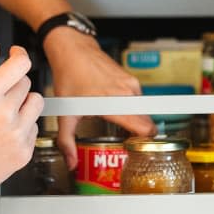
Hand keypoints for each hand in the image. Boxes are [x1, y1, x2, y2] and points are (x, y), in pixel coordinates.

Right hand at [0, 44, 43, 211]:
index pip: (21, 64)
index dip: (19, 54)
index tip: (15, 54)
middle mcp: (5, 115)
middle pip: (26, 82)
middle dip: (12, 83)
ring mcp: (18, 135)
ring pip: (36, 103)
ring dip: (23, 102)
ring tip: (1, 114)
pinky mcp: (25, 152)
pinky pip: (34, 128)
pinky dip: (22, 127)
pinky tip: (0, 135)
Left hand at [43, 30, 154, 166]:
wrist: (74, 49)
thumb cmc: (70, 77)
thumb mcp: (66, 113)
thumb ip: (67, 141)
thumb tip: (71, 163)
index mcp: (114, 105)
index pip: (145, 129)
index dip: (145, 142)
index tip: (136, 150)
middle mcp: (128, 94)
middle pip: (147, 123)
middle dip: (140, 136)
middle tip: (126, 145)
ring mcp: (132, 85)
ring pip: (143, 112)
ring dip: (135, 121)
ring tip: (119, 128)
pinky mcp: (132, 79)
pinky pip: (139, 100)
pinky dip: (132, 109)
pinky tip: (116, 110)